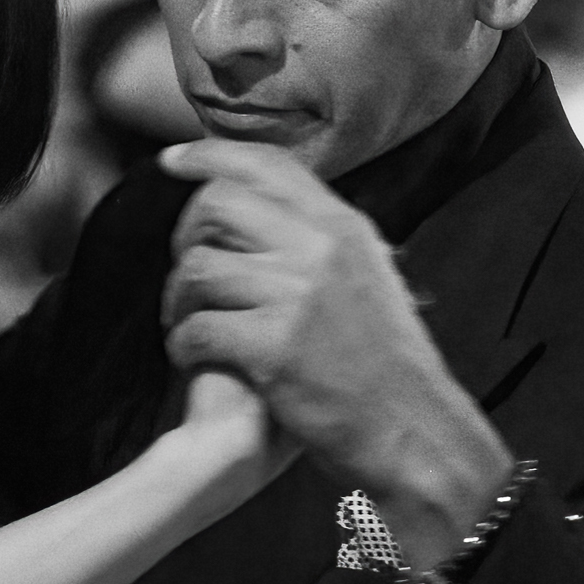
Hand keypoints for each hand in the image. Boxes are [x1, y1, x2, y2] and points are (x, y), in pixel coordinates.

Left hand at [158, 139, 510, 568]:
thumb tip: (275, 211)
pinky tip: (190, 358)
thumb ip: (324, 242)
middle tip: (184, 275)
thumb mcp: (370, 279)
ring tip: (182, 324)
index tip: (170, 162)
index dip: (208, 154)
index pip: (266, 164)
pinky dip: (181, 344)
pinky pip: (197, 328)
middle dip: (184, 236)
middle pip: (218, 205)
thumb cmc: (386, 366)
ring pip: (198, 268)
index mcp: (344, 227)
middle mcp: (320, 249)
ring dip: (176, 299)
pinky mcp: (274, 348)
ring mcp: (297, 297)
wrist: (412, 430)